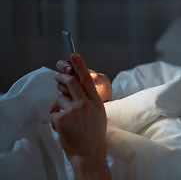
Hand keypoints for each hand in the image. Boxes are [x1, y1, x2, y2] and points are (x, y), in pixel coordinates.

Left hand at [51, 53, 110, 178]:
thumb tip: (75, 87)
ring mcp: (74, 111)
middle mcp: (86, 104)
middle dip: (61, 77)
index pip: (87, 79)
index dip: (80, 65)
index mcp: (96, 102)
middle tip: (57, 77)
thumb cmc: (93, 134)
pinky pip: (53, 111)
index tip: (73, 55)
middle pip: (71, 82)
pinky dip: (55, 117)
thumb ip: (89, 99)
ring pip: (59, 98)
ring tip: (65, 117)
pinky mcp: (62, 119)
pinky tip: (62, 126)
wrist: (89, 153)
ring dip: (59, 104)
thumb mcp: (98, 114)